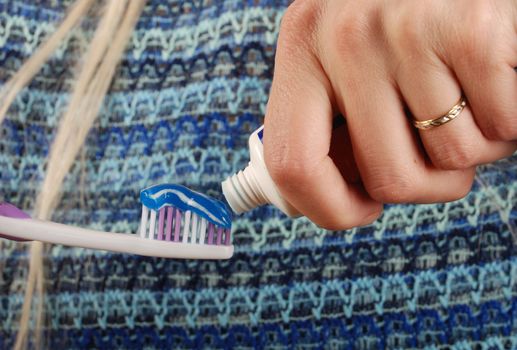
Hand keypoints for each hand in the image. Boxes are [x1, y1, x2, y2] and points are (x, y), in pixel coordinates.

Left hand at [264, 0, 516, 229]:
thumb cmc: (404, 16)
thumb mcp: (346, 51)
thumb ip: (335, 114)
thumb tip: (348, 191)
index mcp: (302, 47)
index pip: (292, 165)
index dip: (329, 210)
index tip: (361, 210)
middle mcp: (346, 38)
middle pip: (387, 179)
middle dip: (427, 185)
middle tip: (440, 155)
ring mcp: (407, 32)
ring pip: (452, 159)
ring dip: (473, 145)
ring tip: (466, 97)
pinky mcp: (472, 28)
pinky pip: (503, 127)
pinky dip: (509, 119)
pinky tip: (495, 79)